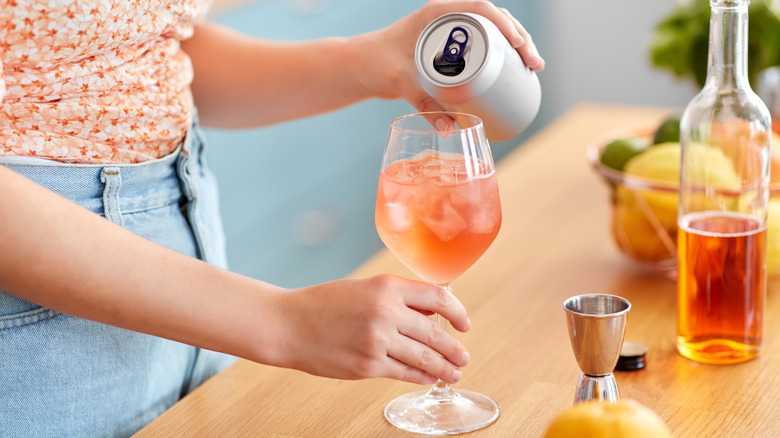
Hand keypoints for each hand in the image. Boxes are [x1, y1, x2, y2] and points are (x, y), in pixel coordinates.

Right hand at [273, 274, 470, 384]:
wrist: (289, 324)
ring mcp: (377, 340)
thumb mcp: (365, 288)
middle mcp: (386, 312)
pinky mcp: (368, 366)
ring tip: (454, 373)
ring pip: (425, 358)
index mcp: (387, 286)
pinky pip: (405, 373)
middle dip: (455, 349)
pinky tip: (429, 378)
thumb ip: (399, 298)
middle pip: (436, 333)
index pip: (439, 298)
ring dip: (444, 368)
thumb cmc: (324, 304)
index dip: (458, 313)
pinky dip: (422, 377)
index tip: (464, 324)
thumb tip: (434, 311)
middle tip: (463, 357)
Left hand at [355, 0, 544, 112]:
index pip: (479, 8)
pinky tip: (518, 67)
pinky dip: (502, 54)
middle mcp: (447, 19)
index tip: (520, 45)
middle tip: (534, 65)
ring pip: (491, 32)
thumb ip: (424, 105)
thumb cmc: (376, 63)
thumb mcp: (401, 81)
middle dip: (520, 38)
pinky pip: (482, 45)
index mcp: (436, 14)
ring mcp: (450, 33)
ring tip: (531, 68)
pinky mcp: (451, 49)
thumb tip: (451, 129)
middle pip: (493, 20)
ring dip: (516, 46)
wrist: (361, 67)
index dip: (504, 24)